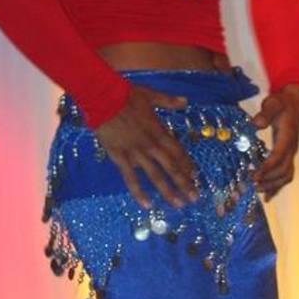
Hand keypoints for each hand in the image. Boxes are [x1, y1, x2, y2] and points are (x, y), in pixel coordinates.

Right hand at [94, 86, 199, 209]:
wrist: (103, 97)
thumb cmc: (126, 94)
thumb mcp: (151, 95)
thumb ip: (169, 101)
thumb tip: (185, 101)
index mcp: (159, 130)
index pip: (177, 151)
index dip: (187, 164)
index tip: (195, 176)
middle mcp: (150, 144)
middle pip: (171, 166)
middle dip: (184, 182)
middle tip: (194, 197)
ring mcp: (135, 152)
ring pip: (155, 175)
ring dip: (168, 190)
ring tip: (178, 204)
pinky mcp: (120, 157)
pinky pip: (131, 178)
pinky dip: (139, 192)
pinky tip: (147, 204)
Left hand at [251, 83, 298, 201]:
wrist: (295, 101)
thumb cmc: (282, 102)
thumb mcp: (273, 103)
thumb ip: (266, 113)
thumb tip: (256, 124)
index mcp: (287, 137)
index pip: (278, 156)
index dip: (266, 168)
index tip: (253, 175)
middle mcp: (291, 148)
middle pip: (283, 170)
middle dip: (267, 180)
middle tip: (250, 183)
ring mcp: (291, 153)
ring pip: (286, 175)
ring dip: (272, 185)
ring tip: (257, 190)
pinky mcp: (288, 155)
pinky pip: (286, 174)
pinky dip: (277, 186)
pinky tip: (267, 196)